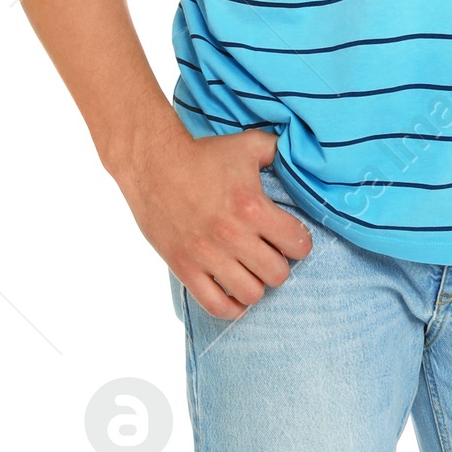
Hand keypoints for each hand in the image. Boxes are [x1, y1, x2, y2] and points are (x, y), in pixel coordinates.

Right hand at [119, 123, 311, 317]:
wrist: (152, 164)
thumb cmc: (201, 155)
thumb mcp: (246, 145)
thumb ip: (278, 150)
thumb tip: (299, 152)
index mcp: (251, 207)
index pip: (298, 245)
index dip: (299, 242)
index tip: (289, 238)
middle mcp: (232, 235)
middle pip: (278, 274)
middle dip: (279, 264)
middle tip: (269, 254)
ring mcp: (207, 255)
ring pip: (251, 293)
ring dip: (256, 284)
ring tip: (250, 271)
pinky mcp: (184, 268)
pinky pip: (216, 306)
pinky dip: (231, 307)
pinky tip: (233, 293)